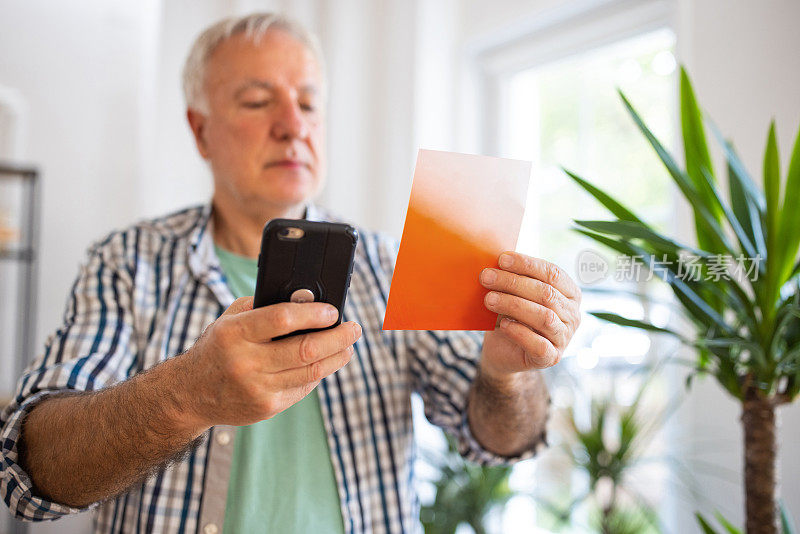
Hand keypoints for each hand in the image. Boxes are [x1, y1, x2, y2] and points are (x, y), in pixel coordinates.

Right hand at [180, 297, 360, 428]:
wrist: (190, 393)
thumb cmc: (218, 346)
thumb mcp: (230, 319)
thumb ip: (264, 306)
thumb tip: (307, 299)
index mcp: (235, 333)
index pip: (282, 319)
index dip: (313, 314)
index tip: (334, 311)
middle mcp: (246, 362)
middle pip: (306, 350)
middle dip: (338, 337)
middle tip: (354, 328)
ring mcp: (257, 389)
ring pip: (311, 372)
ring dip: (337, 357)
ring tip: (348, 345)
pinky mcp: (267, 408)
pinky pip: (303, 388)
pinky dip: (319, 374)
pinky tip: (326, 362)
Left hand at [479, 251, 580, 376]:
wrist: (502, 350)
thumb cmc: (510, 315)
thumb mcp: (513, 294)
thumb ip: (513, 279)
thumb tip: (497, 263)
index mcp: (569, 293)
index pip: (553, 274)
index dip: (527, 265)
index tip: (501, 259)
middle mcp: (573, 315)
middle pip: (546, 294)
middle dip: (513, 283)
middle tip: (486, 277)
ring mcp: (564, 338)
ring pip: (544, 317)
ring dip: (513, 305)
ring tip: (489, 299)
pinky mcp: (551, 357)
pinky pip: (539, 345)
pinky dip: (519, 332)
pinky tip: (503, 324)